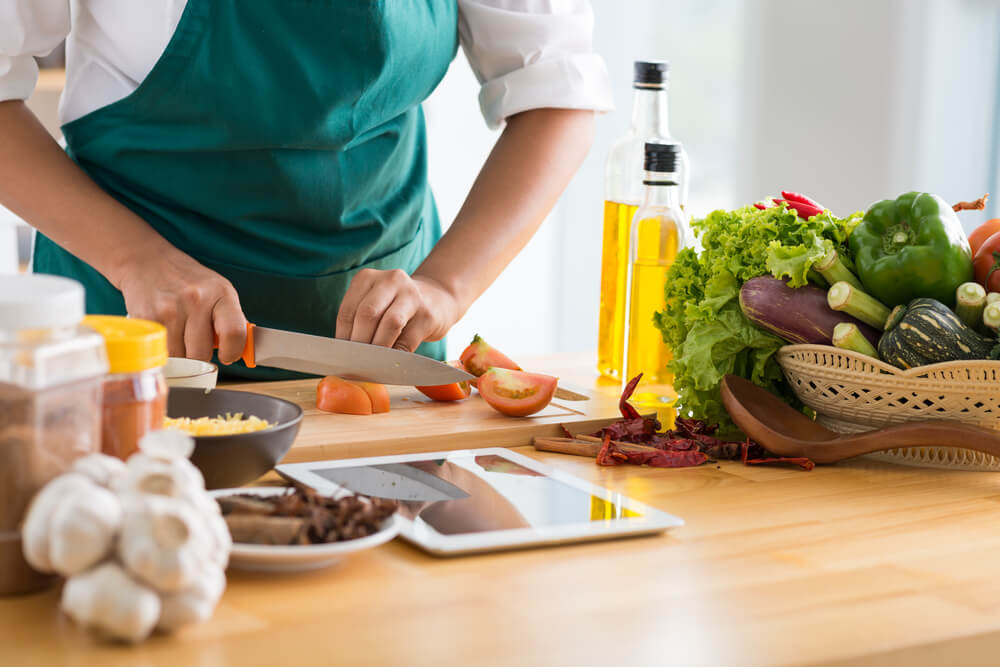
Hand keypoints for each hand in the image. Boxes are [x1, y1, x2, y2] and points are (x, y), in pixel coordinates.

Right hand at [117, 250, 247, 363]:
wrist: (147, 260)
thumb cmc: (186, 280)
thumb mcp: (218, 292)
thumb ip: (230, 320)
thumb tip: (242, 351)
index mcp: (222, 293)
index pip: (234, 333)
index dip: (232, 352)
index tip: (227, 355)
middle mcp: (197, 299)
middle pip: (201, 354)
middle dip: (199, 355)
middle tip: (194, 342)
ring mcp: (170, 309)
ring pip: (178, 357)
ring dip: (178, 353)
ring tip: (176, 333)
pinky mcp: (147, 318)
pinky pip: (159, 351)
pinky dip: (161, 348)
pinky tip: (163, 332)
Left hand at [335, 269, 459, 351]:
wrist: (438, 299)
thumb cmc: (397, 307)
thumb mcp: (375, 304)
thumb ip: (360, 322)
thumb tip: (345, 354)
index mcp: (367, 278)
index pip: (348, 311)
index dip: (343, 337)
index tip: (342, 357)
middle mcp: (390, 280)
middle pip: (367, 315)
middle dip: (359, 344)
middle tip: (356, 363)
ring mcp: (412, 295)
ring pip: (390, 324)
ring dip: (379, 348)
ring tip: (372, 364)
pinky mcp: (428, 315)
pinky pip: (408, 339)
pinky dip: (397, 355)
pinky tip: (391, 363)